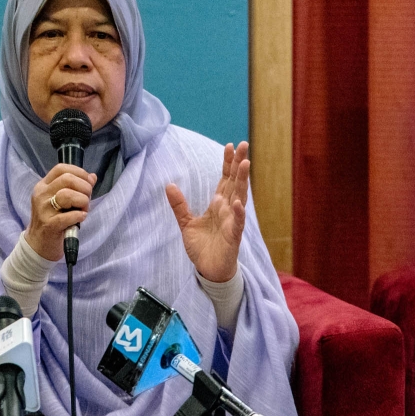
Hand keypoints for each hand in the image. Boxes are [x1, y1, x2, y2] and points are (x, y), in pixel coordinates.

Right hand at [25, 164, 96, 260]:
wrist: (38, 245)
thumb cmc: (52, 221)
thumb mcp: (60, 202)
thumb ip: (75, 188)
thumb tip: (92, 177)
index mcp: (43, 186)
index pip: (60, 169)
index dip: (79, 172)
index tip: (88, 182)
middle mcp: (41, 195)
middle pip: (66, 179)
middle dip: (84, 187)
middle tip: (87, 199)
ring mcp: (43, 210)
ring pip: (66, 195)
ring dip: (82, 201)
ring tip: (83, 209)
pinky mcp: (49, 225)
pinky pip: (67, 216)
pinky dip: (78, 215)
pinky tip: (81, 218)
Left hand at [166, 141, 249, 282]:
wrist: (209, 270)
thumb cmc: (202, 247)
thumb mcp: (186, 223)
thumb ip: (179, 205)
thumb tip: (169, 185)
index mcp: (218, 205)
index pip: (225, 179)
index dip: (227, 163)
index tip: (229, 146)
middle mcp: (228, 209)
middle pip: (235, 183)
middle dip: (239, 164)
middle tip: (244, 145)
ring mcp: (232, 222)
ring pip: (240, 197)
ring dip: (242, 182)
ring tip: (245, 164)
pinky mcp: (233, 237)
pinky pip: (237, 223)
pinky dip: (238, 213)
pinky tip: (238, 202)